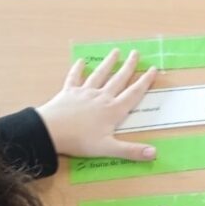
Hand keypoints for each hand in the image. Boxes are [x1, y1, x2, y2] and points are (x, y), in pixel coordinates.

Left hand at [36, 49, 157, 160]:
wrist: (50, 131)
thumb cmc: (79, 141)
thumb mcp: (108, 149)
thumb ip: (132, 151)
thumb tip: (154, 153)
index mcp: (113, 110)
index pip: (133, 93)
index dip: (145, 81)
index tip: (153, 69)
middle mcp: (101, 97)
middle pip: (118, 79)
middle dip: (129, 66)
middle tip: (136, 53)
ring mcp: (84, 93)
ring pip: (99, 74)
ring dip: (108, 63)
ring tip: (116, 51)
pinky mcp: (69, 92)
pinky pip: (74, 78)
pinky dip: (77, 69)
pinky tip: (81, 61)